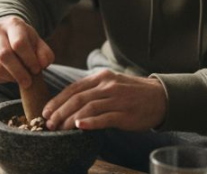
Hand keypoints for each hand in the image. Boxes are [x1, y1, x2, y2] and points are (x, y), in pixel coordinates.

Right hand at [0, 16, 54, 87]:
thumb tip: (42, 65)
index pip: (19, 43)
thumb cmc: (23, 39)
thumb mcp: (37, 42)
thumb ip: (45, 54)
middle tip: (28, 82)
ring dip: (11, 78)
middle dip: (19, 73)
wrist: (2, 32)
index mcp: (13, 24)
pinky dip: (2, 80)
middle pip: (4, 55)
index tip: (37, 70)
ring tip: (20, 79)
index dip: (29, 60)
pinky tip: (10, 76)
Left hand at [42, 70, 167, 130]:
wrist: (161, 97)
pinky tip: (79, 126)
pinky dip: (90, 122)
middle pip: (77, 98)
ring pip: (87, 108)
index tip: (45, 111)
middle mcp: (107, 86)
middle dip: (59, 112)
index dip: (57, 100)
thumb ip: (92, 91)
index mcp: (101, 77)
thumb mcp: (111, 84)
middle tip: (48, 124)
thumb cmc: (132, 93)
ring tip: (59, 128)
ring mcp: (117, 99)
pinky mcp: (125, 114)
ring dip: (70, 119)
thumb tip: (68, 104)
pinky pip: (104, 118)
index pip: (73, 88)